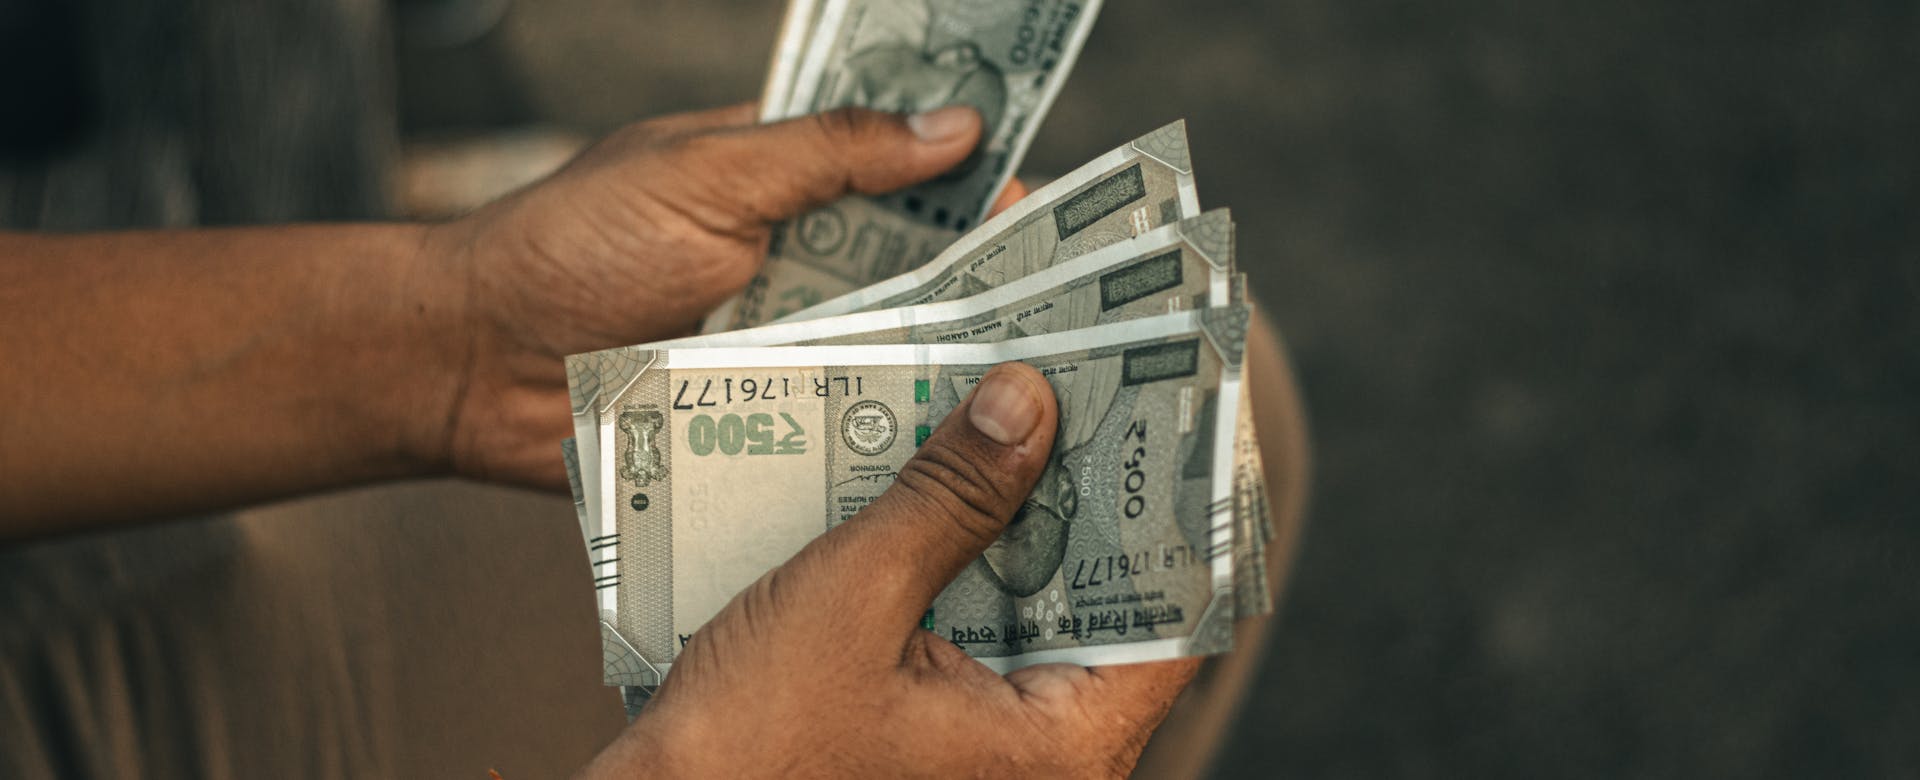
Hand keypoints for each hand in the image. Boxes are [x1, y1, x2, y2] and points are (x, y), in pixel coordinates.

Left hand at [421, 104, 1016, 487]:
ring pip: (881, 354)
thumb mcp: (705, 174)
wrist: (469, 367)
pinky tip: (946, 460)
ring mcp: (773, 347)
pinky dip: (880, 436)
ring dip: (940, 371)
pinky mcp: (752, 422)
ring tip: (1029, 400)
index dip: (972, 182)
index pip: (898, 167)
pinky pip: (830, 426)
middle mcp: (787, 263)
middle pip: (908, 270)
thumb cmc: (571, 247)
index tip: (1048, 209)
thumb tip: (950, 127)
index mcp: (778, 179)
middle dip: (979, 291)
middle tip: (1063, 320)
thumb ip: (826, 152)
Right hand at [577, 363, 1198, 777]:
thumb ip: (947, 497)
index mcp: (1062, 748)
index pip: (1178, 615)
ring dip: (1025, 525)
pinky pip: (991, 639)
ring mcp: (999, 756)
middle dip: (1090, 496)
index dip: (1182, 509)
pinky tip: (943, 492)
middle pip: (1113, 605)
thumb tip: (1026, 402)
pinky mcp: (949, 743)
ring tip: (1013, 419)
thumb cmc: (748, 751)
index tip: (1175, 418)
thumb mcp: (852, 597)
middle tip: (1084, 391)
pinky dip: (975, 568)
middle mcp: (1050, 761)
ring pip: (1048, 617)